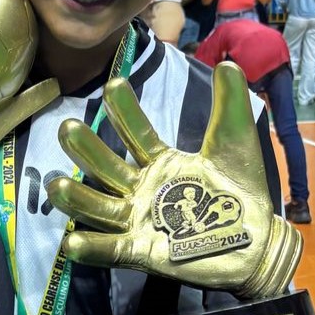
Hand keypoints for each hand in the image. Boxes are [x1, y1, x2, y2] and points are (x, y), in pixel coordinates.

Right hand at [46, 62, 301, 299]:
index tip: (114, 84)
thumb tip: (229, 62)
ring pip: (99, 207)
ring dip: (76, 197)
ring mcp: (140, 221)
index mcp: (161, 162)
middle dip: (87, 148)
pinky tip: (71, 241)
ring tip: (55, 184)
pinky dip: (91, 248)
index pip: (136, 133)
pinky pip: (111, 249)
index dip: (125, 109)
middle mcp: (143, 189)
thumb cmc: (243, 191)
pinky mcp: (143, 252)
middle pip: (106, 167)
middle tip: (68, 127)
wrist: (259, 241)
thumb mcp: (235, 143)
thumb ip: (229, 104)